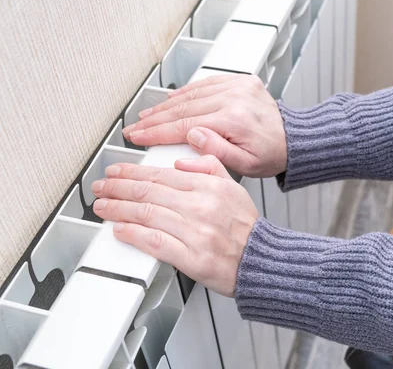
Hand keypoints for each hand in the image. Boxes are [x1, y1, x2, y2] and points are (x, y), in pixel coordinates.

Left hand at [90, 155, 258, 296]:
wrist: (260, 260)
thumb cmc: (246, 228)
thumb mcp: (234, 187)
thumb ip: (209, 167)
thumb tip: (181, 161)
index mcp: (209, 187)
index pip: (162, 175)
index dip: (133, 172)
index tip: (117, 171)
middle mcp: (200, 207)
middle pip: (149, 192)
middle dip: (118, 187)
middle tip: (102, 186)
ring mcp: (195, 233)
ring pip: (147, 214)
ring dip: (118, 209)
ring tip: (103, 206)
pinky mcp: (191, 258)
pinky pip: (156, 243)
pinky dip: (134, 235)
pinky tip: (120, 230)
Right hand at [123, 74, 287, 177]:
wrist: (292, 140)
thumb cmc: (271, 155)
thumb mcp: (246, 165)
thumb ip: (217, 152)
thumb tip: (191, 134)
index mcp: (234, 120)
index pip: (184, 125)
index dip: (157, 132)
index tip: (138, 136)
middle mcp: (234, 98)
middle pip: (183, 108)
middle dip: (155, 119)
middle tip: (134, 127)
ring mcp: (237, 86)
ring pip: (192, 94)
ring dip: (166, 105)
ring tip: (147, 115)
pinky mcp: (239, 81)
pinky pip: (206, 83)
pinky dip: (186, 91)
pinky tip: (171, 98)